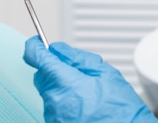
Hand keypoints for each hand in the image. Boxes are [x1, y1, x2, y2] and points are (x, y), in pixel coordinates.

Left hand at [23, 37, 157, 122]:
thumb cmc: (121, 112)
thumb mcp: (106, 74)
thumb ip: (78, 58)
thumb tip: (59, 49)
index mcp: (64, 82)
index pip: (36, 56)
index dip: (36, 45)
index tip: (38, 42)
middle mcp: (53, 100)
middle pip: (42, 75)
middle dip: (54, 68)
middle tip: (77, 71)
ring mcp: (53, 116)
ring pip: (49, 91)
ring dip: (61, 86)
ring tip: (86, 93)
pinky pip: (55, 107)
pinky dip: (64, 102)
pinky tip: (84, 105)